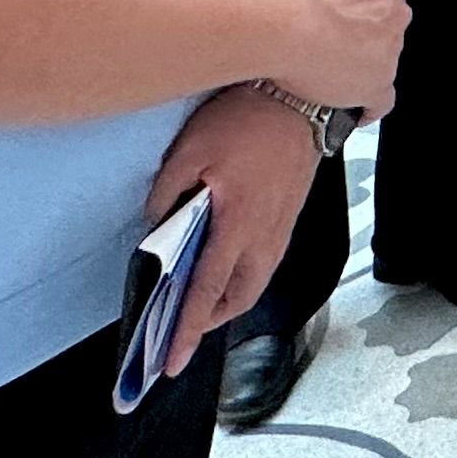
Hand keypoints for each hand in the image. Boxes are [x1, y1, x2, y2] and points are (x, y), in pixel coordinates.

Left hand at [142, 85, 322, 376]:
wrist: (300, 98)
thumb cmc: (248, 118)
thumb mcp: (190, 149)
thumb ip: (166, 192)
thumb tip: (156, 224)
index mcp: (237, 222)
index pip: (206, 290)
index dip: (186, 328)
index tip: (170, 359)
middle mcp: (264, 235)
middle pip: (237, 299)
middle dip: (207, 322)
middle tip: (179, 331)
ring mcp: (281, 228)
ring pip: (254, 284)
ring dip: (226, 301)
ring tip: (199, 302)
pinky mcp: (289, 217)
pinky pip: (265, 262)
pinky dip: (243, 278)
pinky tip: (227, 266)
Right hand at [270, 0, 409, 111]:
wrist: (290, 23)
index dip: (367, 8)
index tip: (349, 16)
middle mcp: (396, 17)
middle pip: (388, 29)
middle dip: (367, 36)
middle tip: (334, 42)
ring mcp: (389, 53)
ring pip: (383, 62)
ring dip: (364, 66)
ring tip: (331, 72)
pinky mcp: (376, 85)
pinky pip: (382, 101)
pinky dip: (370, 106)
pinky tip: (355, 108)